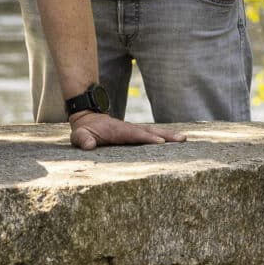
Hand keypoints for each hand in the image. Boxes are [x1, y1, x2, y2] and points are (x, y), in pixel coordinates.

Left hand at [69, 110, 183, 150]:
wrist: (88, 119)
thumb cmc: (84, 130)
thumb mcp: (79, 135)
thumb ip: (83, 140)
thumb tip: (89, 145)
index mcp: (117, 131)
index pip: (134, 134)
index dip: (147, 138)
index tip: (160, 142)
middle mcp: (129, 129)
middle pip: (150, 131)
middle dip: (166, 135)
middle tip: (182, 139)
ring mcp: (133, 131)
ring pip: (153, 132)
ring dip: (169, 135)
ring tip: (184, 139)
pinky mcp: (136, 134)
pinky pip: (151, 135)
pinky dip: (164, 137)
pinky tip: (176, 141)